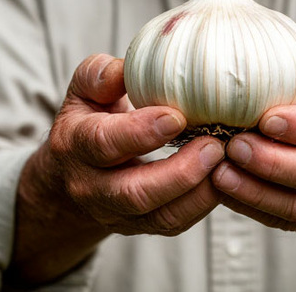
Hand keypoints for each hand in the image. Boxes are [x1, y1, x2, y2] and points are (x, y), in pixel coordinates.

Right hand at [9, 54, 225, 285]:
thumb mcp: (83, 90)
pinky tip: (222, 177)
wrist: (71, 173)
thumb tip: (127, 69)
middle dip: (179, 172)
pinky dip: (203, 203)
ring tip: (225, 161)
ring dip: (199, 191)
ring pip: (161, 216)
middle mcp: (90, 186)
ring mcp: (115, 213)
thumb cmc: (87, 120)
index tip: (176, 116)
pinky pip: (175, 223)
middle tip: (214, 146)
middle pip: (134, 192)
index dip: (140, 132)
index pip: (103, 143)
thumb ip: (100, 75)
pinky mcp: (139, 227)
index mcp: (74, 145)